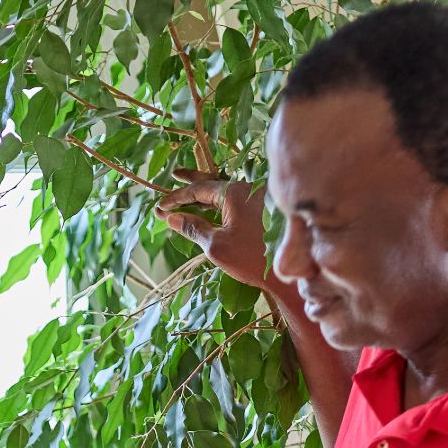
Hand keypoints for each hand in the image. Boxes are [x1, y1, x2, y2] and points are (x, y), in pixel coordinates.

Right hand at [156, 173, 271, 291]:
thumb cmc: (251, 259)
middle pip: (213, 182)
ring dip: (205, 192)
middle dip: (192, 181)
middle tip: (175, 174)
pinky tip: (211, 206)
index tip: (160, 208)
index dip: (177, 198)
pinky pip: (235, 200)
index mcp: (234, 193)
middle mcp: (247, 189)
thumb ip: (193, 228)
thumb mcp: (216, 246)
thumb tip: (172, 218)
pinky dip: (219, 202)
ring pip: (225, 191)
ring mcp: (256, 198)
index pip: (199, 190)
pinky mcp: (262, 210)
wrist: (286, 273)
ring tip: (188, 189)